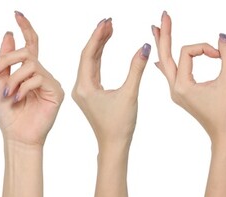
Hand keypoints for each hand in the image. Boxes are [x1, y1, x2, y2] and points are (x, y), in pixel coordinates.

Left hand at [0, 11, 63, 145]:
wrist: (16, 136)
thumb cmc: (8, 115)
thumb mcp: (0, 83)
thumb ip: (4, 61)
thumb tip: (9, 34)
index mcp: (27, 70)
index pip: (29, 44)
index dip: (25, 28)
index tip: (17, 14)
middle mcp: (41, 73)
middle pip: (27, 52)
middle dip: (7, 58)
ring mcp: (50, 82)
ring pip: (31, 65)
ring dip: (14, 78)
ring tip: (8, 94)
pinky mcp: (56, 91)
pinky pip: (38, 78)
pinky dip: (23, 87)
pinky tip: (17, 99)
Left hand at [73, 18, 150, 145]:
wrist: (114, 146)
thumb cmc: (120, 125)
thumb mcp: (130, 94)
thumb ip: (136, 69)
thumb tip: (144, 47)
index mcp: (84, 87)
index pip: (88, 54)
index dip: (98, 36)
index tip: (107, 22)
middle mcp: (80, 88)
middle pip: (88, 56)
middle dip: (98, 38)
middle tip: (109, 21)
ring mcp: (84, 91)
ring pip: (90, 62)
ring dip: (99, 46)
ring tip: (109, 29)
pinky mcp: (89, 95)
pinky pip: (93, 70)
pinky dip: (99, 58)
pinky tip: (105, 48)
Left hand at [151, 11, 225, 141]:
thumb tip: (222, 36)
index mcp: (182, 85)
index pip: (188, 52)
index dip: (205, 47)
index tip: (220, 55)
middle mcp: (175, 88)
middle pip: (165, 54)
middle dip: (165, 34)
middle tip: (164, 15)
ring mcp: (177, 92)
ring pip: (166, 63)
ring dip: (163, 45)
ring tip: (157, 29)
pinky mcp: (182, 95)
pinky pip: (170, 74)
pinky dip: (167, 61)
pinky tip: (157, 58)